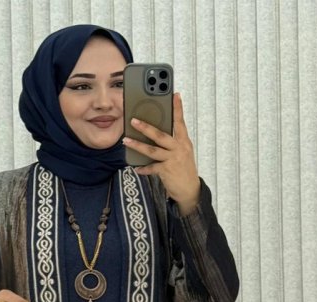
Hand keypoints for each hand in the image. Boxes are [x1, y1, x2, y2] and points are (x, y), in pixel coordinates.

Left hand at [122, 92, 200, 212]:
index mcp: (183, 142)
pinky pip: (152, 168)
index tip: (175, 94)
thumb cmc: (184, 168)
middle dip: (147, 127)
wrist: (190, 191)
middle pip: (161, 136)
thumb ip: (173, 140)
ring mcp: (173, 160)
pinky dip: (143, 168)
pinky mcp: (167, 171)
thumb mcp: (183, 152)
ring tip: (126, 140)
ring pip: (153, 151)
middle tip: (133, 120)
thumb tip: (156, 129)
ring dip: (138, 145)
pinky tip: (136, 168)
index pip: (180, 122)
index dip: (178, 108)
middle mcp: (179, 149)